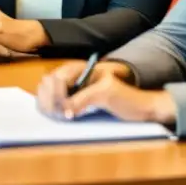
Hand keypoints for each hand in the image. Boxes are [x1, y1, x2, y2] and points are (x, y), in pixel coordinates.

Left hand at [37, 60, 176, 124]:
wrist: (143, 106)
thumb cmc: (115, 103)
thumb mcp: (87, 99)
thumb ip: (69, 97)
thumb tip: (44, 102)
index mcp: (78, 70)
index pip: (49, 78)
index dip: (43, 94)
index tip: (46, 110)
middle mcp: (85, 69)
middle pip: (52, 80)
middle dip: (47, 99)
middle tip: (53, 114)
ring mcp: (94, 78)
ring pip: (62, 86)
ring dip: (56, 103)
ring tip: (61, 115)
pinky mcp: (105, 90)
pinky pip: (81, 98)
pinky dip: (73, 107)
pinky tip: (71, 115)